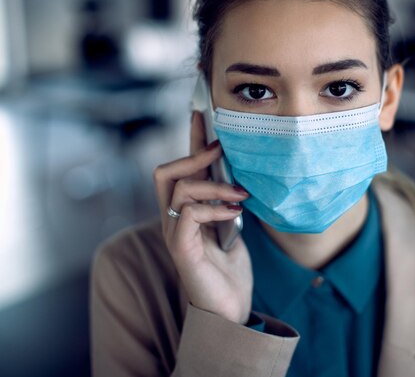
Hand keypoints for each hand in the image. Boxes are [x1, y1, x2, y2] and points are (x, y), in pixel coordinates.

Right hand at [153, 111, 252, 324]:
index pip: (182, 169)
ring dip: (212, 183)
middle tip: (221, 151)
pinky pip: (188, 213)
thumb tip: (238, 175)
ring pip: (178, 188)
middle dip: (192, 155)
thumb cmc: (230, 272)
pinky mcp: (181, 248)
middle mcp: (173, 219)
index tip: (203, 115)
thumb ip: (227, 202)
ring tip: (240, 192)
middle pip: (165, 172)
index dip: (191, 140)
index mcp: (186, 212)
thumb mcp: (232, 228)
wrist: (231, 309)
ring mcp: (174, 233)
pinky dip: (213, 207)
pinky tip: (235, 212)